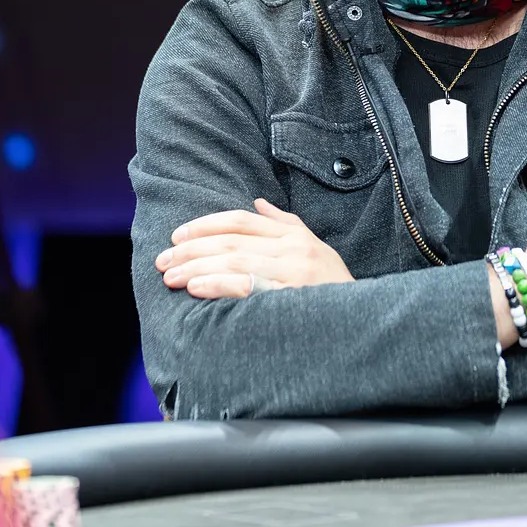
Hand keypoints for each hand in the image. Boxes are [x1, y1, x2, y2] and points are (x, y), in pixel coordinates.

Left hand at [155, 198, 353, 299]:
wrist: (363, 323)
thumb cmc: (333, 289)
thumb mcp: (315, 250)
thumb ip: (285, 225)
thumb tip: (258, 203)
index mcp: (294, 236)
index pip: (241, 220)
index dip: (205, 225)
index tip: (177, 236)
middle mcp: (294, 249)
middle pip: (231, 240)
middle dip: (191, 249)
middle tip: (163, 260)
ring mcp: (294, 272)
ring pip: (234, 260)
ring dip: (196, 267)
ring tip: (171, 277)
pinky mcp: (291, 297)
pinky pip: (247, 285)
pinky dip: (218, 283)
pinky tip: (196, 287)